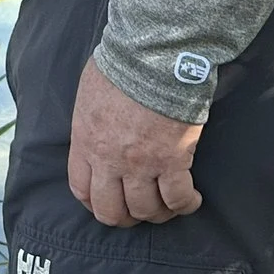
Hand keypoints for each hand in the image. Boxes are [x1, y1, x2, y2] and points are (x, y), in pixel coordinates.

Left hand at [68, 58, 204, 225]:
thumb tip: (97, 129)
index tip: (106, 202)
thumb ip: (89, 121)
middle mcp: (109, 160)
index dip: (94, 203)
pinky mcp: (172, 161)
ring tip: (168, 206)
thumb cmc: (122, 65)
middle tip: (138, 211)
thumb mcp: (89, 94)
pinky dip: (186, 205)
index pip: (81, 189)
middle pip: (111, 211)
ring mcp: (141, 164)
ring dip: (158, 214)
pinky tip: (192, 200)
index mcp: (85, 142)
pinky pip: (178, 198)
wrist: (152, 56)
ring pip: (146, 210)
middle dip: (125, 217)